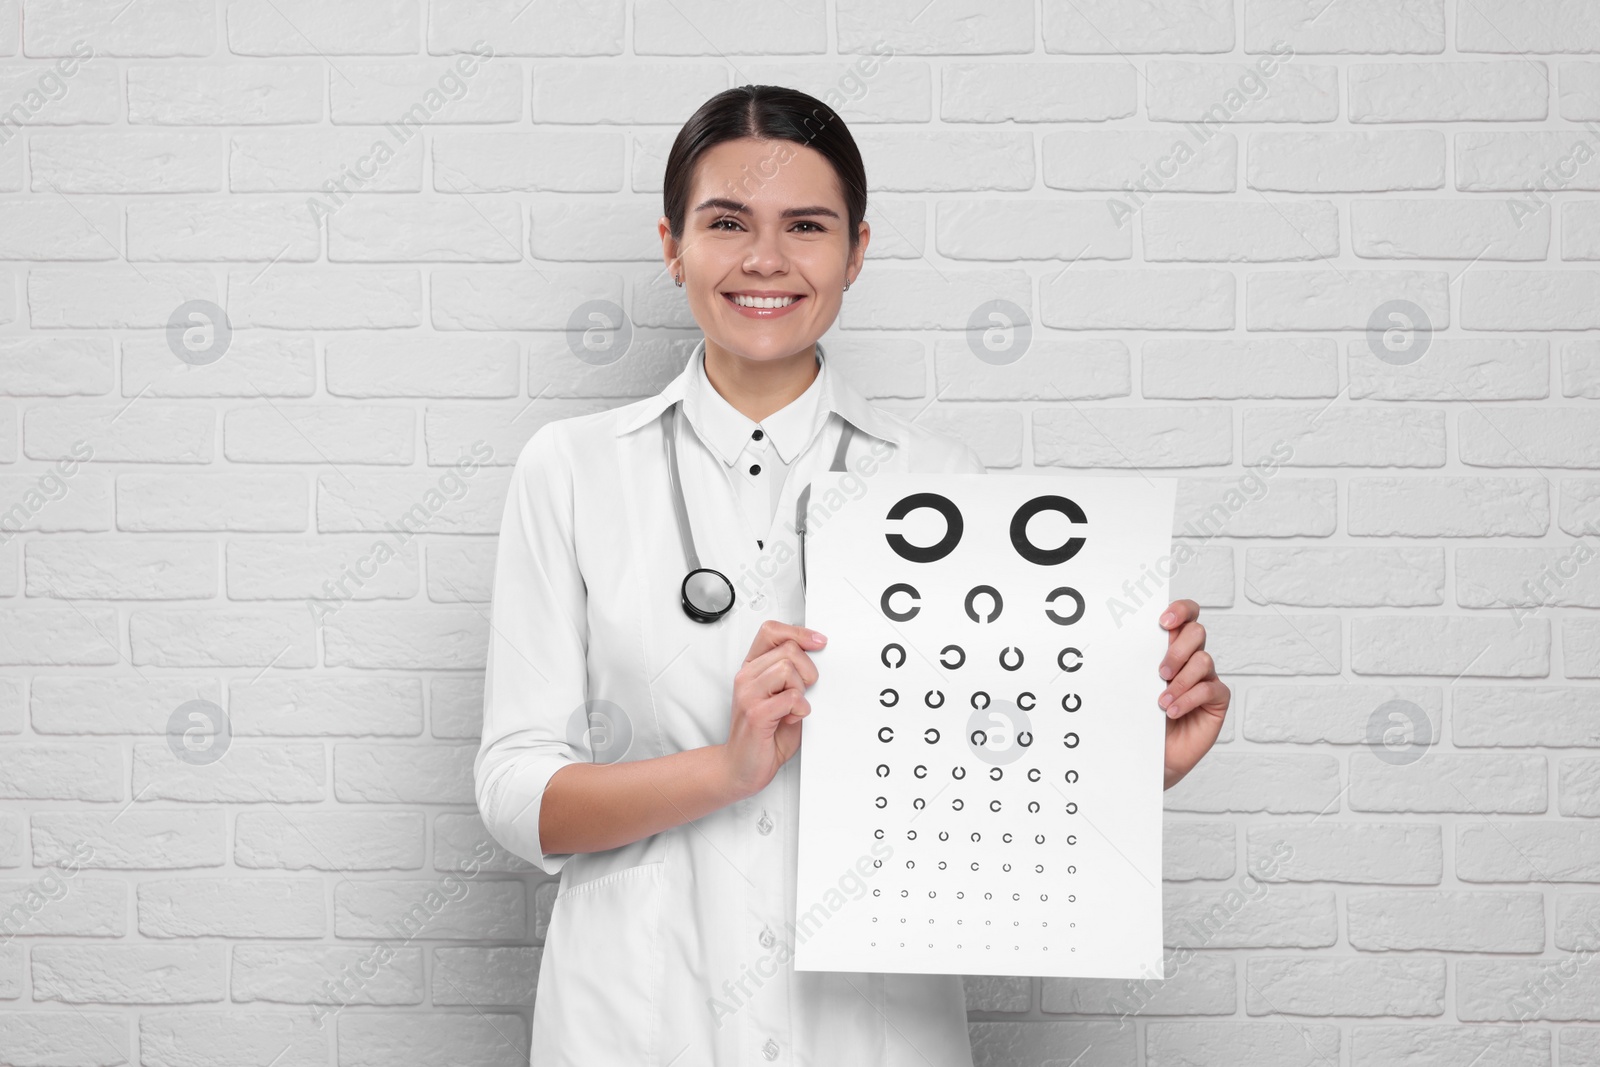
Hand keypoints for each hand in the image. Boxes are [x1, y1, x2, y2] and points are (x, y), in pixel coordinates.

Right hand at [720, 620, 826, 801]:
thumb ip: (791, 675)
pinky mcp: (756, 714)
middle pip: (788, 649)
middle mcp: (747, 678)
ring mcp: (749, 695)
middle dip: (808, 670)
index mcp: (752, 669)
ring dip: (802, 690)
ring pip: (789, 669)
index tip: (819, 642)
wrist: (741, 767)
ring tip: (794, 707)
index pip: (771, 631)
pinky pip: (791, 697)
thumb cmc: (763, 734)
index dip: (799, 632)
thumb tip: (816, 655)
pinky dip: (800, 709)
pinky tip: (791, 718)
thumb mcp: (779, 696)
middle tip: (804, 691)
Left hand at [1156, 599, 1228, 790]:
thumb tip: (1124, 641)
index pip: (1186, 615)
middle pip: (1197, 632)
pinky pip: (1210, 689)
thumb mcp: (1137, 685)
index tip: (1163, 622)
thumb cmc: (1142, 716)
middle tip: (1160, 672)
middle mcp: (1191, 659)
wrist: (1152, 753)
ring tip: (1161, 700)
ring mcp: (1206, 678)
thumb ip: (1141, 662)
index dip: (1180, 610)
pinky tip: (1172, 711)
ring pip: (1203, 660)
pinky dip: (1189, 699)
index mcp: (1172, 647)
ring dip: (1180, 680)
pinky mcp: (1216, 700)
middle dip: (1177, 650)